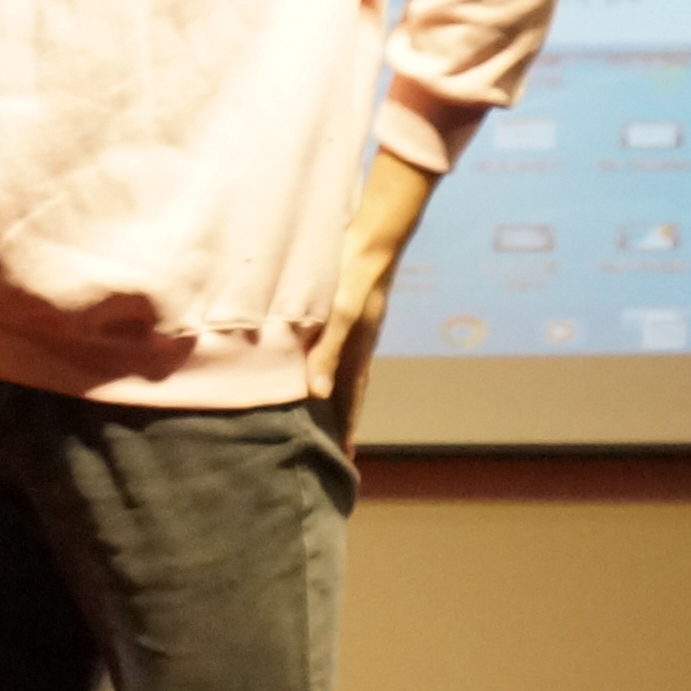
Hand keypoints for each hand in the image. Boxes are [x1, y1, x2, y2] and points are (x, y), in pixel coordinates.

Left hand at [308, 151, 438, 441]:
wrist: (374, 232)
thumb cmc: (354, 272)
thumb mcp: (339, 313)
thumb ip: (326, 352)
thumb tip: (315, 395)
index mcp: (359, 350)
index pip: (352, 399)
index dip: (348, 428)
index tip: (347, 458)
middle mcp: (359, 342)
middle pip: (348, 389)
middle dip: (341, 418)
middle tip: (332, 447)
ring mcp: (355, 326)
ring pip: (341, 368)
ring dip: (333, 393)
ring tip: (320, 413)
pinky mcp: (346, 310)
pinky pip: (336, 348)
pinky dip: (328, 364)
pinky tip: (316, 362)